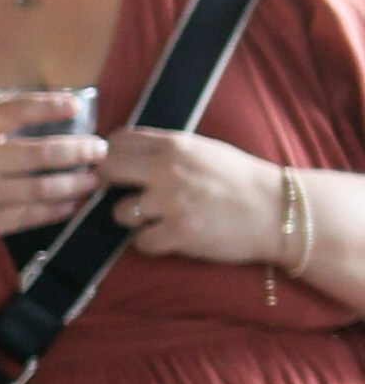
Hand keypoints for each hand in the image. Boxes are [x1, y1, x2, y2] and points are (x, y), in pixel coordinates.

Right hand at [0, 98, 109, 262]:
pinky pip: (28, 217)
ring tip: (92, 179)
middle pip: (40, 154)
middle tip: (98, 149)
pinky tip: (69, 204)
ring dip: (73, 183)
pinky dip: (53, 210)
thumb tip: (33, 117)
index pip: (16, 111)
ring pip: (41, 188)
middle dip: (77, 151)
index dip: (49, 106)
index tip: (75, 105)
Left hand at [103, 127, 287, 270]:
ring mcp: (171, 203)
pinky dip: (152, 242)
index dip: (111, 155)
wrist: (276, 210)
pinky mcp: (178, 234)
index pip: (118, 141)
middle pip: (108, 172)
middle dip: (109, 184)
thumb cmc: (241, 179)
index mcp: (175, 145)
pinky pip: (141, 242)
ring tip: (157, 218)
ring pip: (121, 212)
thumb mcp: (204, 150)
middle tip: (125, 193)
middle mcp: (167, 170)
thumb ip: (166, 149)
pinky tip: (169, 237)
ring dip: (134, 219)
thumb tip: (126, 151)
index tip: (116, 167)